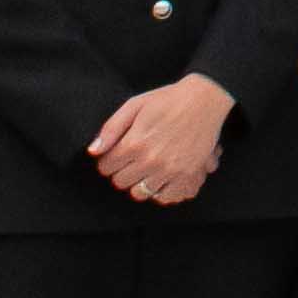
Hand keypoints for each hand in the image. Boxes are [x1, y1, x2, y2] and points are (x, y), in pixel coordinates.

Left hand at [87, 77, 231, 205]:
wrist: (204, 100)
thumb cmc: (168, 100)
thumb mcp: (134, 105)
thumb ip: (111, 129)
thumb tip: (93, 151)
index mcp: (135, 143)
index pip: (106, 167)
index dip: (107, 160)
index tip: (115, 155)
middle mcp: (151, 160)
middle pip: (120, 182)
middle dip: (121, 171)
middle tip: (130, 161)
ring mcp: (170, 170)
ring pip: (140, 193)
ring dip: (139, 182)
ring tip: (145, 169)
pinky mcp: (187, 175)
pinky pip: (166, 197)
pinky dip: (161, 191)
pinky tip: (161, 178)